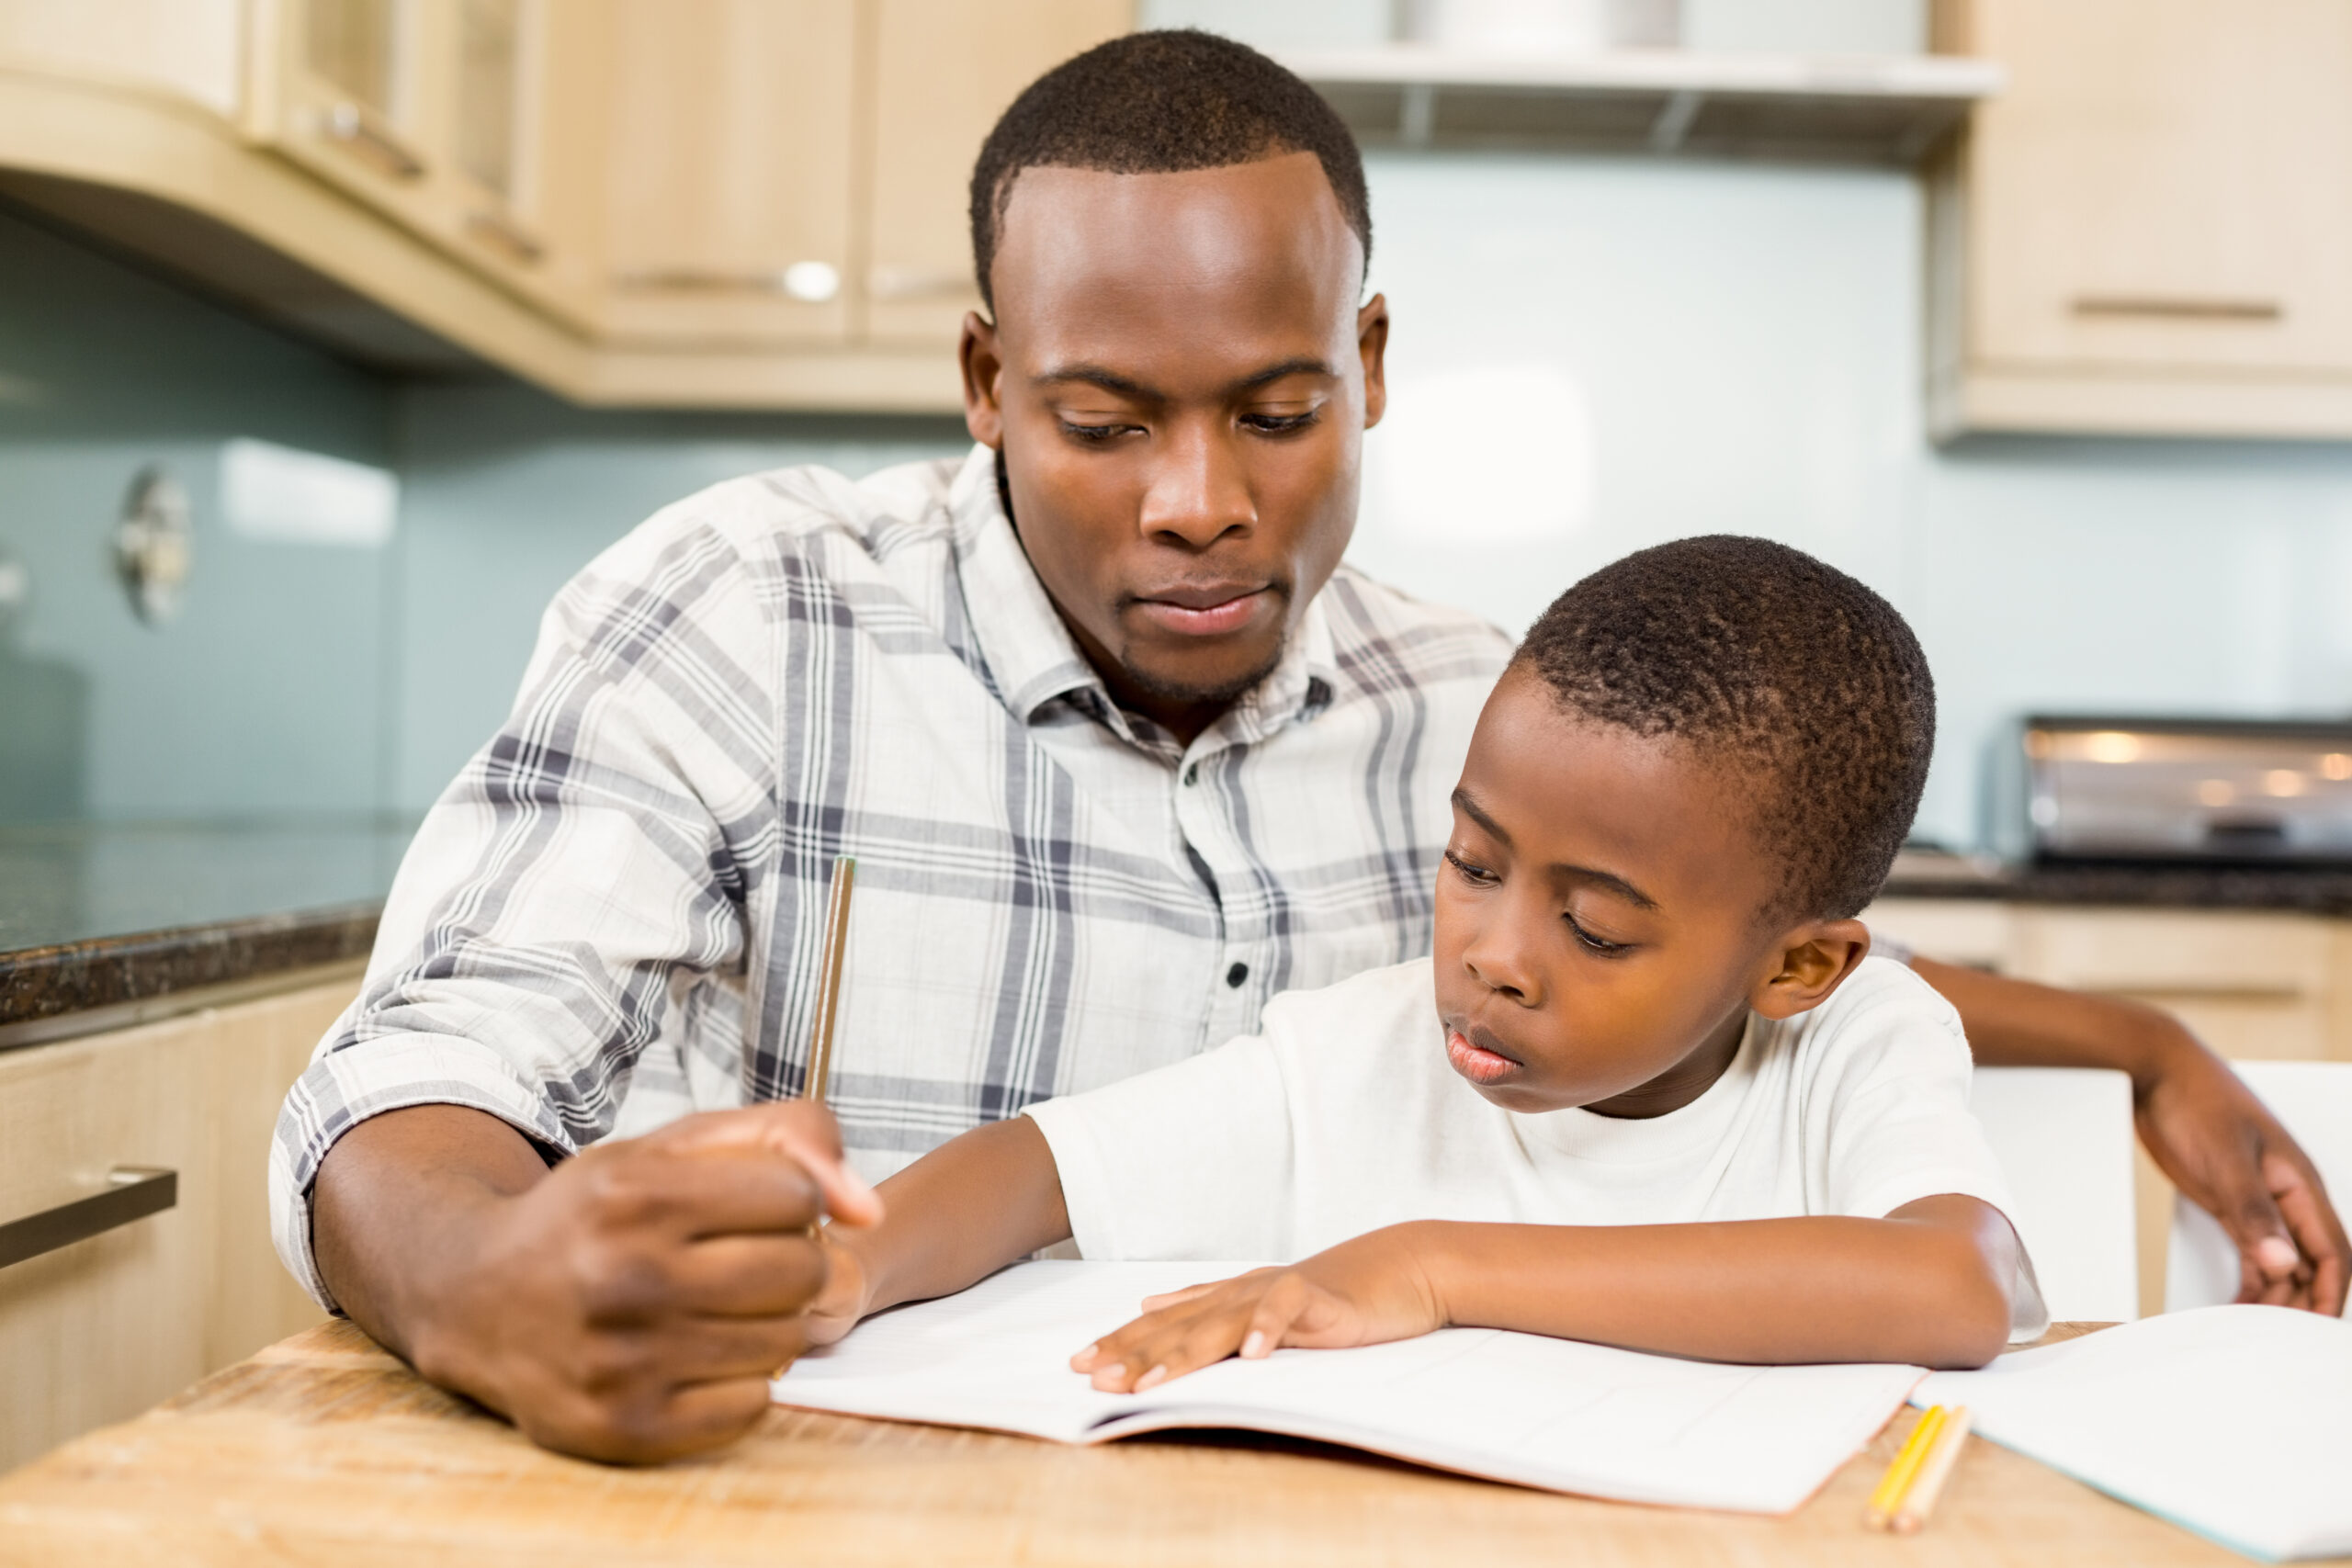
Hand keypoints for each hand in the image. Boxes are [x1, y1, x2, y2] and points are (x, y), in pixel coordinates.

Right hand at [396, 1101, 881, 1462]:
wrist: (477, 1295)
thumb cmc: (599, 1211)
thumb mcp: (677, 1144)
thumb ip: (790, 1137)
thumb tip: (870, 1210)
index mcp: (639, 1192)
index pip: (799, 1194)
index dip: (786, 1197)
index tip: (746, 1206)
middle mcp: (627, 1277)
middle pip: (803, 1269)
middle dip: (790, 1257)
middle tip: (741, 1259)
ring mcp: (624, 1360)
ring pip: (787, 1341)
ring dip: (770, 1321)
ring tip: (717, 1304)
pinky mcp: (625, 1427)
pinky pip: (751, 1407)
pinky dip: (740, 1381)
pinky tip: (695, 1353)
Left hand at [1069, 1226, 1445, 1392]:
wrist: (1393, 1269)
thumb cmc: (1326, 1296)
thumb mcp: (1256, 1306)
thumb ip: (1202, 1307)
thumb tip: (1145, 1306)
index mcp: (1225, 1299)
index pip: (1162, 1324)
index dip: (1120, 1343)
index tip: (1078, 1365)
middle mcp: (1240, 1293)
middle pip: (1177, 1325)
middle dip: (1132, 1353)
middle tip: (1092, 1377)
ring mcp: (1275, 1292)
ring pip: (1220, 1322)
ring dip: (1183, 1353)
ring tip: (1149, 1381)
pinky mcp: (1314, 1296)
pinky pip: (1286, 1310)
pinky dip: (1268, 1330)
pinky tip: (1252, 1355)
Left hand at [2134, 1034, 2347, 1314]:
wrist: (2155, 1068)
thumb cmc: (2195, 1102)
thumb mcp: (2226, 1161)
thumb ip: (2254, 1213)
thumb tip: (2284, 1265)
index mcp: (2301, 1184)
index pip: (2332, 1252)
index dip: (2329, 1293)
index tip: (2314, 1329)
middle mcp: (2287, 1194)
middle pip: (2310, 1262)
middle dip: (2299, 1300)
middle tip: (2273, 1336)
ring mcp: (2259, 1196)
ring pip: (2281, 1258)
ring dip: (2274, 1292)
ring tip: (2251, 1326)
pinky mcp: (2229, 1197)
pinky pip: (2252, 1245)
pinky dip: (2250, 1275)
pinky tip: (2237, 1299)